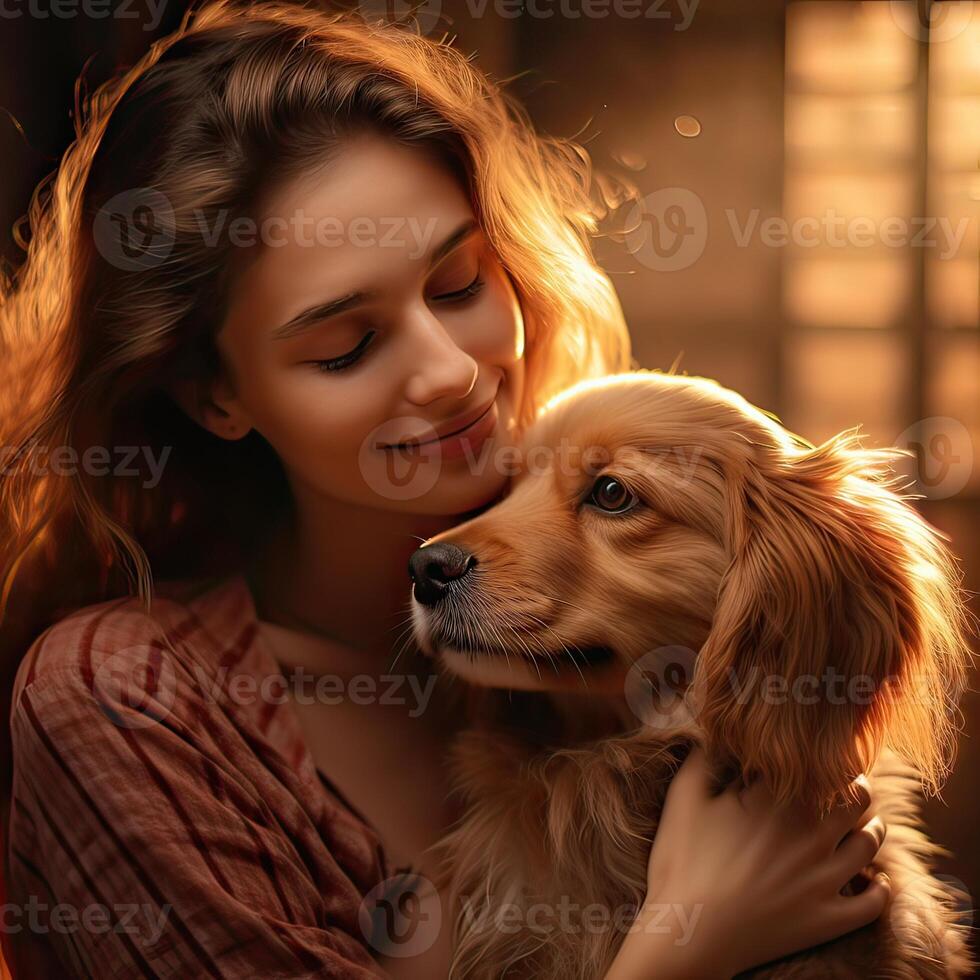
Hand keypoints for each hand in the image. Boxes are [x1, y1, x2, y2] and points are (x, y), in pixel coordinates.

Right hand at [605, 746, 889, 979]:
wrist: (689, 931)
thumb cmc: (682, 860)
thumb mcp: (683, 798)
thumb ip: (704, 759)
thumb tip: (719, 734)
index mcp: (778, 801)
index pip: (825, 768)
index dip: (832, 760)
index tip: (828, 758)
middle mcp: (811, 834)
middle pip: (857, 800)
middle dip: (857, 788)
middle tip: (852, 786)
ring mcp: (824, 879)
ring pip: (870, 843)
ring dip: (874, 828)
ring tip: (869, 824)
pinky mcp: (828, 919)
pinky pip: (874, 903)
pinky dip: (881, 889)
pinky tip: (875, 881)